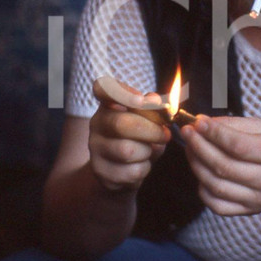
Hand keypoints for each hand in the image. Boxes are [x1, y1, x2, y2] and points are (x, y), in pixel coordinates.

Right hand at [87, 76, 170, 191]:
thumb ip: (152, 109)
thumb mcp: (148, 120)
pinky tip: (142, 164)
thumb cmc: (139, 137)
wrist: (121, 168)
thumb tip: (154, 99)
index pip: (103, 88)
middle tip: (165, 134)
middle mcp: (96, 123)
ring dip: (147, 152)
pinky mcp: (100, 171)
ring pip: (127, 150)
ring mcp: (95, 148)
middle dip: (151, 130)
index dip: (122, 92)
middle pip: (122, 124)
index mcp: (108, 104)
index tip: (141, 100)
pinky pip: (130, 171)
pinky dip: (144, 168)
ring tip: (149, 151)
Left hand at [181, 115, 260, 215]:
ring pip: (216, 185)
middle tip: (187, 132)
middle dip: (199, 147)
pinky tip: (202, 171)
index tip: (197, 122)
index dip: (213, 133)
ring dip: (196, 165)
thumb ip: (233, 124)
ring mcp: (259, 199)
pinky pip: (216, 204)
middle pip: (223, 166)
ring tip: (191, 148)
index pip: (237, 145)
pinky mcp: (249, 210)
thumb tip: (201, 124)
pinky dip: (203, 187)